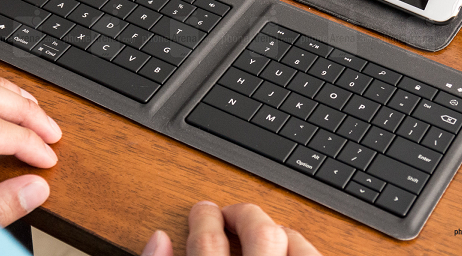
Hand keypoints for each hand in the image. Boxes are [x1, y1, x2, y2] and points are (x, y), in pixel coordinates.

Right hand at [141, 201, 321, 255]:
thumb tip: (159, 239)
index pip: (208, 244)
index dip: (203, 220)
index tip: (202, 212)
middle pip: (261, 234)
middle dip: (244, 215)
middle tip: (229, 215)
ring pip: (296, 244)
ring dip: (278, 230)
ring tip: (262, 231)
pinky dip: (302, 247)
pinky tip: (287, 249)